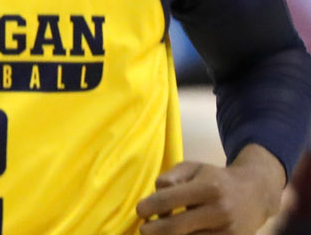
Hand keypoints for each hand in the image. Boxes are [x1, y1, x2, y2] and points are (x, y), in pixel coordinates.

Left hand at [136, 155, 286, 233]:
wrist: (256, 194)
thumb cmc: (216, 178)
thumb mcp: (193, 167)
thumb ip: (170, 177)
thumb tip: (156, 195)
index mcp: (208, 188)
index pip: (167, 200)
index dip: (147, 207)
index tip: (140, 210)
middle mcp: (220, 211)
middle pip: (174, 228)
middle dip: (152, 230)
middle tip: (144, 229)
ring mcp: (228, 232)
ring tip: (161, 231)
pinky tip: (179, 234)